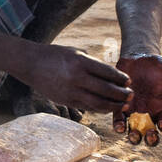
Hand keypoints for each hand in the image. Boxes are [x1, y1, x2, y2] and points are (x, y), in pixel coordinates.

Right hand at [13, 42, 132, 112]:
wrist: (30, 64)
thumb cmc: (54, 55)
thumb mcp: (75, 52)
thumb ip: (92, 62)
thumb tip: (111, 74)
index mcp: (80, 62)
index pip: (107, 72)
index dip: (120, 78)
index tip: (128, 81)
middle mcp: (76, 78)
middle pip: (105, 90)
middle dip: (121, 94)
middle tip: (131, 95)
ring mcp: (70, 91)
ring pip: (97, 103)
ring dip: (113, 105)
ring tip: (122, 105)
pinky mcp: (65, 100)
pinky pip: (87, 107)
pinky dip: (99, 108)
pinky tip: (107, 108)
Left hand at [112, 54, 161, 145]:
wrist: (138, 57)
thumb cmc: (158, 68)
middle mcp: (148, 114)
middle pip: (149, 133)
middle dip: (149, 139)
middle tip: (149, 135)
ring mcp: (133, 111)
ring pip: (133, 131)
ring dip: (133, 137)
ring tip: (133, 134)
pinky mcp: (120, 106)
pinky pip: (118, 119)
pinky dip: (119, 124)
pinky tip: (120, 124)